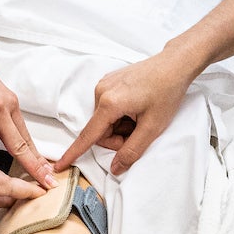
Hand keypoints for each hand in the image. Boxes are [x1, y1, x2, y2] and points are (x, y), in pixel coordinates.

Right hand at [58, 45, 200, 174]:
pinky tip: (137, 108)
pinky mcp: (109, 82)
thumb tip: (115, 168)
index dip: (74, 153)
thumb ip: (132, 151)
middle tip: (139, 133)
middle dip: (117, 138)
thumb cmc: (167, 92)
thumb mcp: (153, 127)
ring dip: (121, 126)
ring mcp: (104, 85)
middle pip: (100, 130)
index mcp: (110, 103)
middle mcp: (101, 92)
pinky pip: (108, 108)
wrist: (174, 65)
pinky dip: (121, 115)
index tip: (59, 165)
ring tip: (141, 117)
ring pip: (105, 120)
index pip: (88, 135)